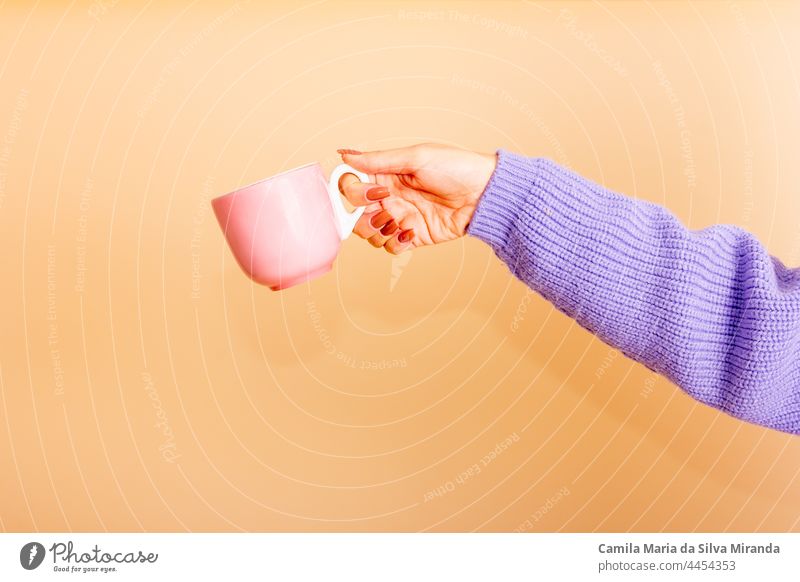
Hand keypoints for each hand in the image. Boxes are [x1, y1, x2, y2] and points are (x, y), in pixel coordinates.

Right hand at [335, 143, 496, 253]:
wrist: (483, 194)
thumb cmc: (456, 167)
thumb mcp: (416, 157)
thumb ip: (379, 160)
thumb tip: (345, 155)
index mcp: (385, 175)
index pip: (351, 185)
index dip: (353, 191)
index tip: (372, 192)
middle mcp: (388, 197)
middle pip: (355, 215)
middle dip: (363, 217)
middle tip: (385, 210)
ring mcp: (399, 218)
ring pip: (369, 234)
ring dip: (377, 232)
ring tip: (398, 223)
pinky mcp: (412, 236)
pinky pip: (390, 247)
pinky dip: (395, 243)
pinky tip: (411, 232)